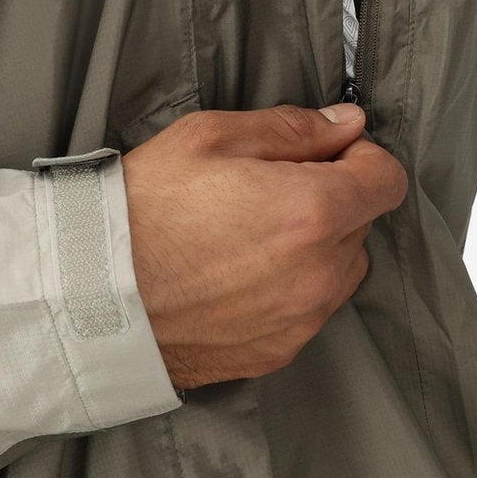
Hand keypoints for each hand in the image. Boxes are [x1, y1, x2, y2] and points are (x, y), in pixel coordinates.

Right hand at [119, 103, 409, 389]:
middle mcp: (320, 273)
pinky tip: (235, 275)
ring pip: (339, 271)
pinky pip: (307, 310)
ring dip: (314, 250)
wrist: (88, 295)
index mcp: (313, 211)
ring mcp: (301, 319)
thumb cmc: (143, 209)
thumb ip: (292, 128)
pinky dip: (288, 291)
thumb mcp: (210, 138)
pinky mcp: (277, 352)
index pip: (387, 180)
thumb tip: (346, 125)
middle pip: (362, 225)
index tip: (325, 155)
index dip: (360, 159)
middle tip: (267, 192)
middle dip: (330, 202)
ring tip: (247, 237)